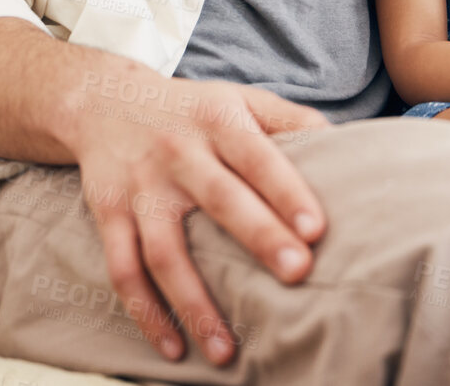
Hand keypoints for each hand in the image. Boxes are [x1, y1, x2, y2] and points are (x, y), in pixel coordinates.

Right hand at [68, 75, 330, 365]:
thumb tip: (346, 145)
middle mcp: (178, 152)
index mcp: (218, 121)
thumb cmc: (192, 109)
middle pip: (219, 198)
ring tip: (227, 351)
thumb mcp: (240, 99)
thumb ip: (291, 119)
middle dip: (258, 236)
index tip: (316, 229)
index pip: (257, 156)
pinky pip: (123, 270)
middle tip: (297, 274)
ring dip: (194, 303)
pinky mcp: (108, 213)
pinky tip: (173, 348)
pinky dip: (145, 312)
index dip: (286, 190)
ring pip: (164, 250)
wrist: (103, 100)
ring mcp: (140, 187)